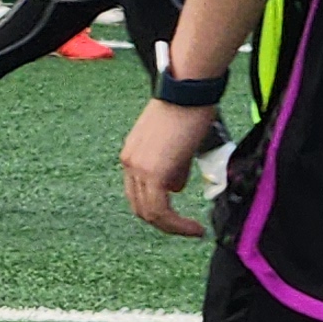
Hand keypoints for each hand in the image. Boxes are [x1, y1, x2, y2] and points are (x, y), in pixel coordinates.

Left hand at [121, 97, 225, 236]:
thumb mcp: (176, 144)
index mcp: (132, 154)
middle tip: (186, 229)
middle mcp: (129, 162)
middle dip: (164, 223)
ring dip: (173, 227)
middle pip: (140, 207)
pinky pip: (161, 211)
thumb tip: (176, 189)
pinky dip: (177, 225)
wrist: (189, 90)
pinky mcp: (153, 173)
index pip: (138, 193)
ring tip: (193, 231)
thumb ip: (173, 168)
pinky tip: (193, 228)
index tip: (179, 217)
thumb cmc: (188, 108)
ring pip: (150, 213)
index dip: (158, 209)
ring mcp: (138, 168)